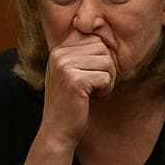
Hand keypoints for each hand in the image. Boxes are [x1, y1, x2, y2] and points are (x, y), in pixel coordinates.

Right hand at [40, 28, 117, 146]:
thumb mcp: (70, 74)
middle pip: (102, 48)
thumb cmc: (69, 104)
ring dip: (107, 79)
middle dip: (106, 67)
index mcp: (57, 50)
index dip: (100, 58)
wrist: (57, 131)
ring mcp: (65, 67)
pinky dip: (105, 89)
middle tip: (97, 84)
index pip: (93, 39)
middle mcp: (59, 55)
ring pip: (107, 61)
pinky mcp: (75, 81)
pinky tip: (93, 98)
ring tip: (95, 91)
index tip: (91, 75)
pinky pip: (106, 77)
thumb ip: (81, 55)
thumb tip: (102, 33)